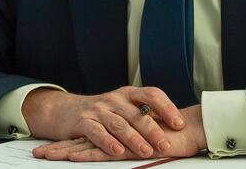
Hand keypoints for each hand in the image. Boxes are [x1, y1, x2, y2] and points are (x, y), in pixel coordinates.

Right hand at [22, 86, 184, 158]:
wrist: (66, 110)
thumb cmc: (104, 112)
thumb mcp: (124, 107)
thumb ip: (144, 114)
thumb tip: (176, 125)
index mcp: (129, 93)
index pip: (152, 94)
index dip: (167, 107)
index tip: (179, 123)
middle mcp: (115, 98)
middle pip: (137, 112)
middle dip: (153, 129)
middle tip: (165, 143)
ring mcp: (99, 109)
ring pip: (119, 124)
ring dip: (134, 139)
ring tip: (147, 151)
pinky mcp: (84, 121)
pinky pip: (97, 132)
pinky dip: (108, 142)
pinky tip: (118, 151)